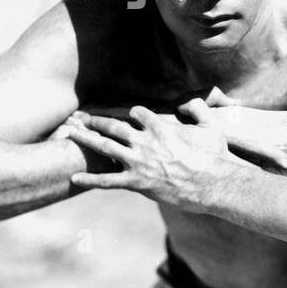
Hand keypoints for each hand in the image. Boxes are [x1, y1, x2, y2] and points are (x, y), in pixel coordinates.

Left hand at [65, 101, 245, 208]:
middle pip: (113, 127)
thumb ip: (199, 108)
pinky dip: (90, 179)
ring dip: (86, 140)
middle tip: (82, 118)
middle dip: (96, 121)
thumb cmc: (215, 157)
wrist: (213, 184)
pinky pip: (107, 180)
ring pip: (104, 148)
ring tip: (71, 134)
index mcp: (160, 127)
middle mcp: (145, 142)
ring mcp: (138, 162)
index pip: (137, 113)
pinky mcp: (136, 182)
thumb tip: (186, 102)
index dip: (132, 113)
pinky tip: (74, 177)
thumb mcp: (212, 127)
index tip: (128, 115)